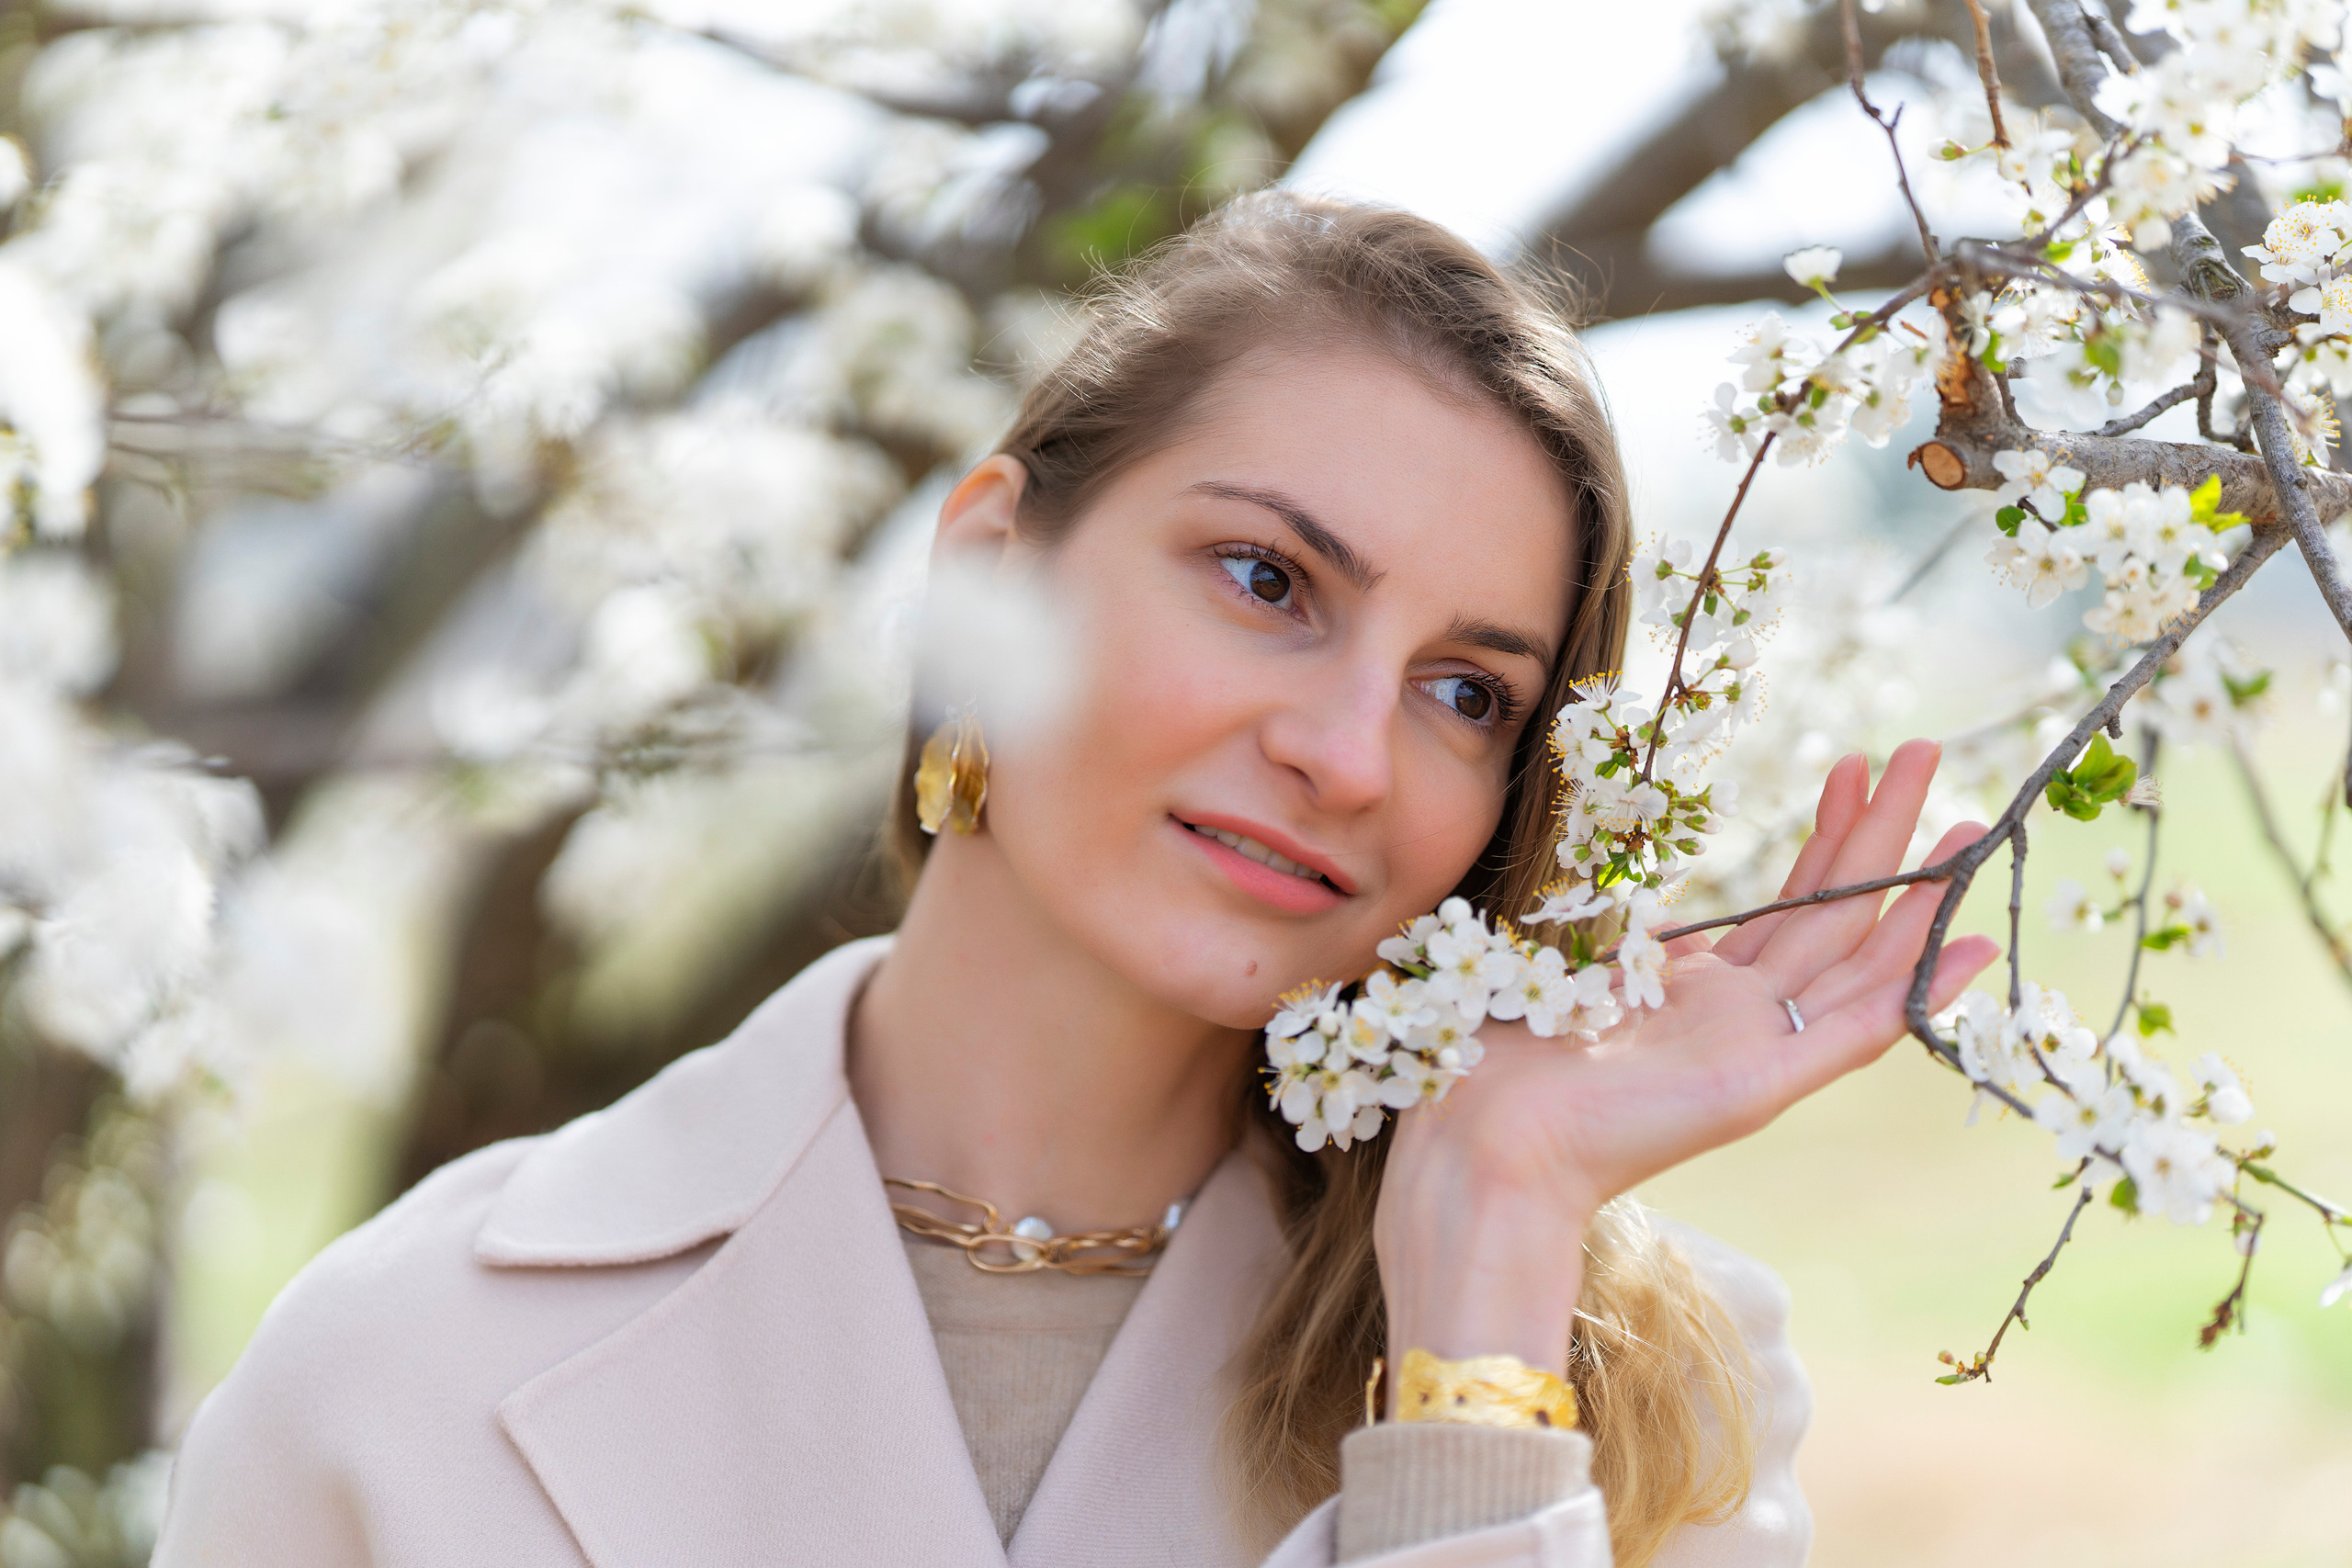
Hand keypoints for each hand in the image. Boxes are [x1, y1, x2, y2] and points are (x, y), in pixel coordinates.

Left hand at [1373, 738, 2000, 1372]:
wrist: (1486, 1139)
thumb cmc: (1504, 1063)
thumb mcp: (1574, 974)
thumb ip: (1631, 944)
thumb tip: (1666, 917)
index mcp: (1697, 993)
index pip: (1788, 906)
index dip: (1824, 837)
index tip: (1849, 768)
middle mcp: (1740, 1020)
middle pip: (1835, 914)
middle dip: (1881, 833)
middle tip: (1925, 754)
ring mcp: (1760, 1053)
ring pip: (1862, 959)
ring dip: (1920, 895)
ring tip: (1972, 825)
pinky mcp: (1766, 1087)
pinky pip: (1860, 1030)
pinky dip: (1919, 988)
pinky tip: (1973, 943)